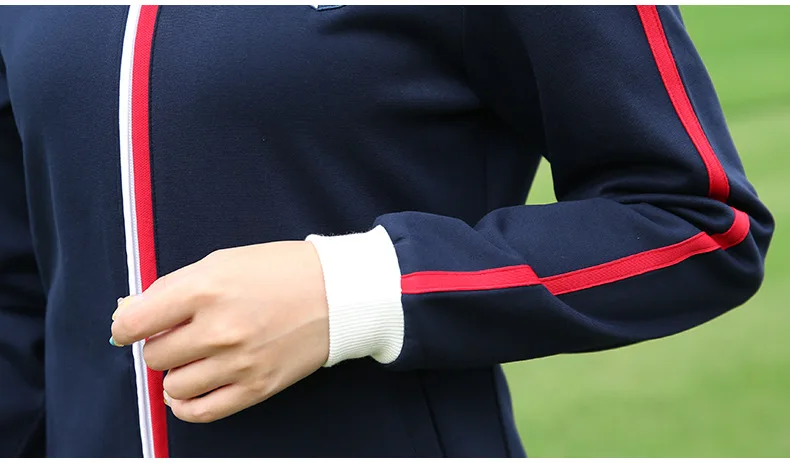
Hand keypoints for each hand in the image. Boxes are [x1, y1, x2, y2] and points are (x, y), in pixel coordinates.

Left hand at [110, 241, 329, 422]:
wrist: (337, 294)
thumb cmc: (279, 271)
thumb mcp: (222, 262)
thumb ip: (173, 287)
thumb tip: (130, 314)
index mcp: (206, 289)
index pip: (134, 323)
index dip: (125, 327)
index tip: (131, 328)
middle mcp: (219, 329)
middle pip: (155, 356)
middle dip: (160, 345)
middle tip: (180, 334)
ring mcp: (239, 362)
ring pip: (174, 386)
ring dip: (175, 373)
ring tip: (193, 358)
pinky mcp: (257, 387)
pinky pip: (202, 411)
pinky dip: (185, 405)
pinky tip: (188, 391)